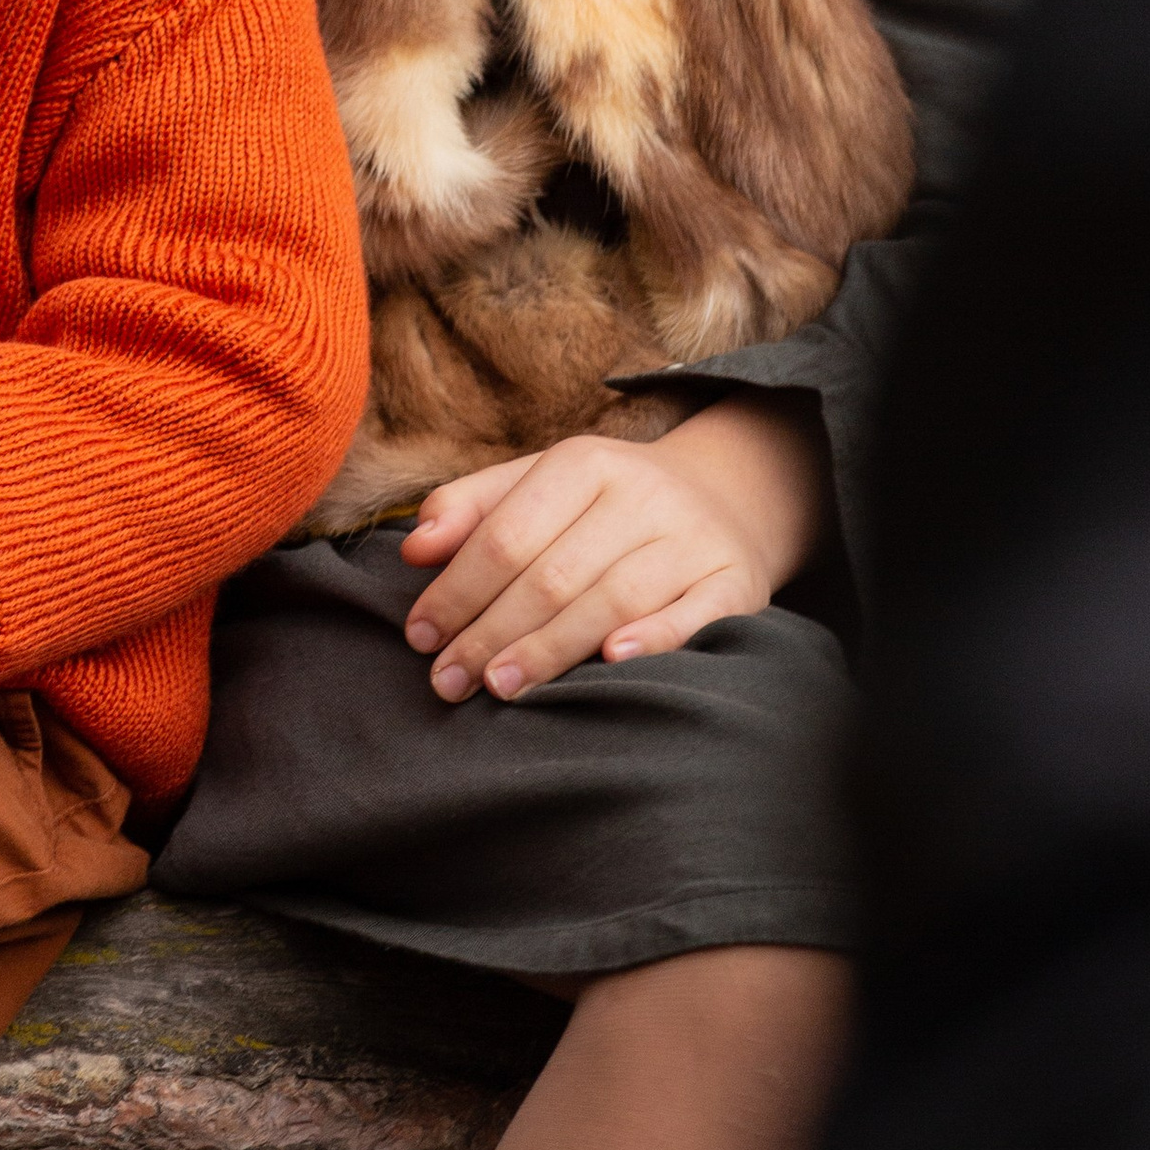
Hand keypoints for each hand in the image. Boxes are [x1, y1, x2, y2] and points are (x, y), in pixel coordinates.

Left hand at [399, 398, 830, 703]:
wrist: (728, 496)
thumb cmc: (606, 505)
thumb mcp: (540, 484)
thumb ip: (472, 508)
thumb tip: (413, 547)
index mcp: (585, 462)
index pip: (507, 534)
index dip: (457, 588)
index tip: (420, 636)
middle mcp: (643, 495)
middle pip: (553, 573)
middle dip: (491, 631)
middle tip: (448, 681)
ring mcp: (693, 538)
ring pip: (613, 598)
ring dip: (550, 648)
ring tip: (499, 687)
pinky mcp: (736, 581)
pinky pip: (696, 614)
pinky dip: (655, 639)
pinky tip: (612, 664)